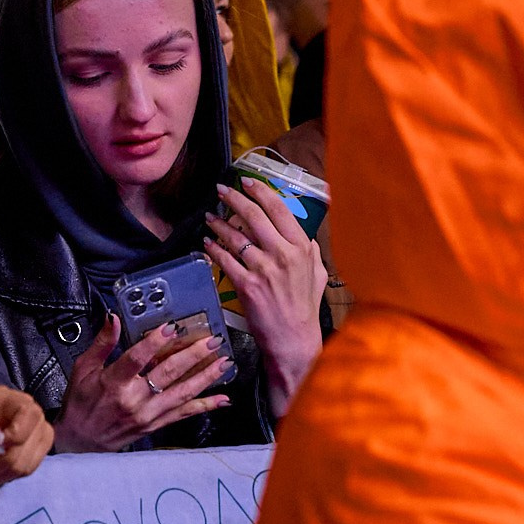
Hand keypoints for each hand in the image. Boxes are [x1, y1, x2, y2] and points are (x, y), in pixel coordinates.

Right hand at [53, 314, 231, 453]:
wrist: (80, 441)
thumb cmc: (81, 403)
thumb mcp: (83, 368)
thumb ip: (102, 343)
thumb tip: (113, 318)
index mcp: (113, 383)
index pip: (137, 359)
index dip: (155, 342)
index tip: (171, 328)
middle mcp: (133, 400)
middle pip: (167, 374)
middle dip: (192, 356)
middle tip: (210, 341)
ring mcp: (147, 414)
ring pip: (182, 393)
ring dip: (205, 377)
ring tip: (223, 363)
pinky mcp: (155, 425)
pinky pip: (184, 414)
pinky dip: (204, 406)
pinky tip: (222, 399)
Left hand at [207, 180, 327, 413]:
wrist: (294, 340)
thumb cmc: (305, 309)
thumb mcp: (317, 276)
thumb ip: (311, 253)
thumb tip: (306, 238)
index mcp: (302, 248)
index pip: (279, 209)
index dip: (260, 191)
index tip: (247, 182)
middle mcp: (283, 254)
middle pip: (253, 216)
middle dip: (233, 198)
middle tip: (221, 190)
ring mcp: (264, 269)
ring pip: (235, 236)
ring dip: (218, 223)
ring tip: (209, 217)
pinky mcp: (246, 285)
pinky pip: (224, 259)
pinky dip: (213, 248)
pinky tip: (207, 243)